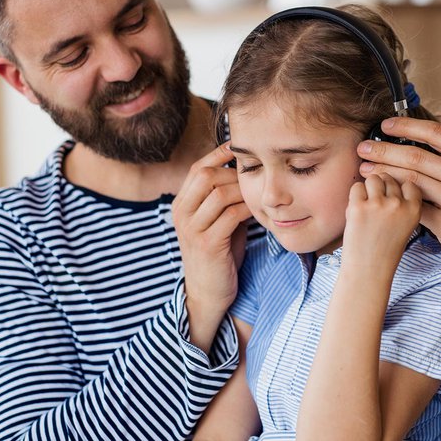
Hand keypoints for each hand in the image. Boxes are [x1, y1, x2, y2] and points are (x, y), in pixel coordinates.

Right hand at [172, 142, 251, 348]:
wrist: (208, 292)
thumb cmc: (219, 254)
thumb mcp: (217, 221)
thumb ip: (225, 199)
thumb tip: (247, 171)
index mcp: (181, 205)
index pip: (197, 169)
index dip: (218, 154)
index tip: (239, 148)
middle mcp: (181, 214)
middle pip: (206, 176)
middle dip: (233, 173)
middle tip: (254, 178)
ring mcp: (192, 229)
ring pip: (219, 193)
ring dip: (243, 191)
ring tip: (257, 195)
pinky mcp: (207, 244)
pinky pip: (231, 215)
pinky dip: (248, 208)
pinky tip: (259, 211)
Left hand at [341, 174, 421, 282]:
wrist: (369, 270)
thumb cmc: (386, 249)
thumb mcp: (406, 225)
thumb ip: (403, 204)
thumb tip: (389, 179)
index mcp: (414, 210)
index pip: (409, 182)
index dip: (398, 188)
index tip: (392, 199)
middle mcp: (398, 205)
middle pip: (389, 178)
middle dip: (381, 188)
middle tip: (376, 206)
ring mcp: (378, 205)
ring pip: (373, 179)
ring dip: (368, 189)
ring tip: (366, 206)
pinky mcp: (358, 208)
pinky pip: (356, 187)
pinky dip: (355, 196)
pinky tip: (357, 211)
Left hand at [357, 118, 440, 279]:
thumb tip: (414, 138)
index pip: (435, 133)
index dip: (405, 126)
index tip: (384, 125)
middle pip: (416, 157)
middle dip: (383, 150)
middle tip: (362, 148)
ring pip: (411, 182)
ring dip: (382, 174)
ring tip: (364, 170)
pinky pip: (413, 208)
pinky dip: (393, 200)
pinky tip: (380, 196)